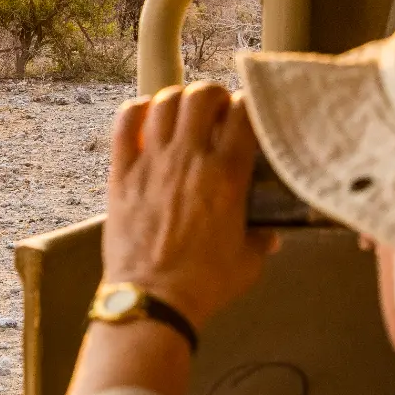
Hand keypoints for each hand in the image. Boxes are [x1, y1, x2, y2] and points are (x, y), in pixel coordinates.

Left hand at [102, 82, 277, 330]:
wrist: (153, 299)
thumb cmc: (205, 284)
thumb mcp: (248, 262)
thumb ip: (262, 240)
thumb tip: (272, 235)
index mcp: (227, 175)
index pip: (244, 114)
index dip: (250, 106)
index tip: (249, 115)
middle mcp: (190, 158)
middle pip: (202, 96)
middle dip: (213, 94)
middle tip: (216, 110)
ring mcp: (152, 162)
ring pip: (165, 102)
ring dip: (177, 99)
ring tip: (183, 112)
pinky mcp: (122, 173)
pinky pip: (124, 125)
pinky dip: (135, 111)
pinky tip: (145, 116)